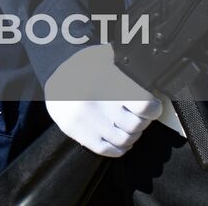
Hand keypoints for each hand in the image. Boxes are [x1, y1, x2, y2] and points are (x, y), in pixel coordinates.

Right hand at [44, 44, 160, 156]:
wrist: (54, 78)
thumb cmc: (85, 67)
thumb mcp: (106, 57)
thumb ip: (128, 65)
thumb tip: (151, 71)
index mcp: (107, 81)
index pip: (144, 106)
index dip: (153, 108)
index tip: (152, 106)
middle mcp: (97, 102)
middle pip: (136, 125)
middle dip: (142, 122)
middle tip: (139, 115)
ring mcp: (87, 120)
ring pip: (124, 139)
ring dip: (132, 135)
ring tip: (128, 126)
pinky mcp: (78, 132)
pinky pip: (108, 150)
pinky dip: (119, 147)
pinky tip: (118, 137)